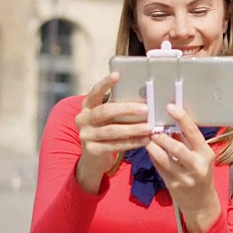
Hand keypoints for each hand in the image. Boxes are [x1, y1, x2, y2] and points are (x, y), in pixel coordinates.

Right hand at [74, 72, 152, 193]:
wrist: (93, 158)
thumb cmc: (106, 129)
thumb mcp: (108, 117)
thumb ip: (118, 107)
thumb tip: (143, 97)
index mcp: (87, 106)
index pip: (95, 92)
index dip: (105, 83)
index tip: (117, 74)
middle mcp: (83, 119)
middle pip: (105, 111)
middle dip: (127, 109)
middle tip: (146, 109)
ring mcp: (86, 135)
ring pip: (113, 130)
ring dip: (134, 129)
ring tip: (149, 127)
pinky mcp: (92, 150)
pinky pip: (115, 145)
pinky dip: (132, 142)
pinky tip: (145, 140)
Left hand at [145, 104, 220, 232]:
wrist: (201, 202)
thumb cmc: (201, 173)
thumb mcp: (201, 156)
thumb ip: (188, 141)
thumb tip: (172, 121)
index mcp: (206, 154)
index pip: (193, 133)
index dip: (182, 118)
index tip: (170, 107)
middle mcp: (196, 166)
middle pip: (177, 148)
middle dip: (162, 136)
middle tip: (152, 126)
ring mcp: (183, 177)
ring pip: (163, 158)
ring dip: (153, 145)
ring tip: (147, 136)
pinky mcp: (172, 184)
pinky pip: (159, 166)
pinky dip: (153, 155)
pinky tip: (149, 147)